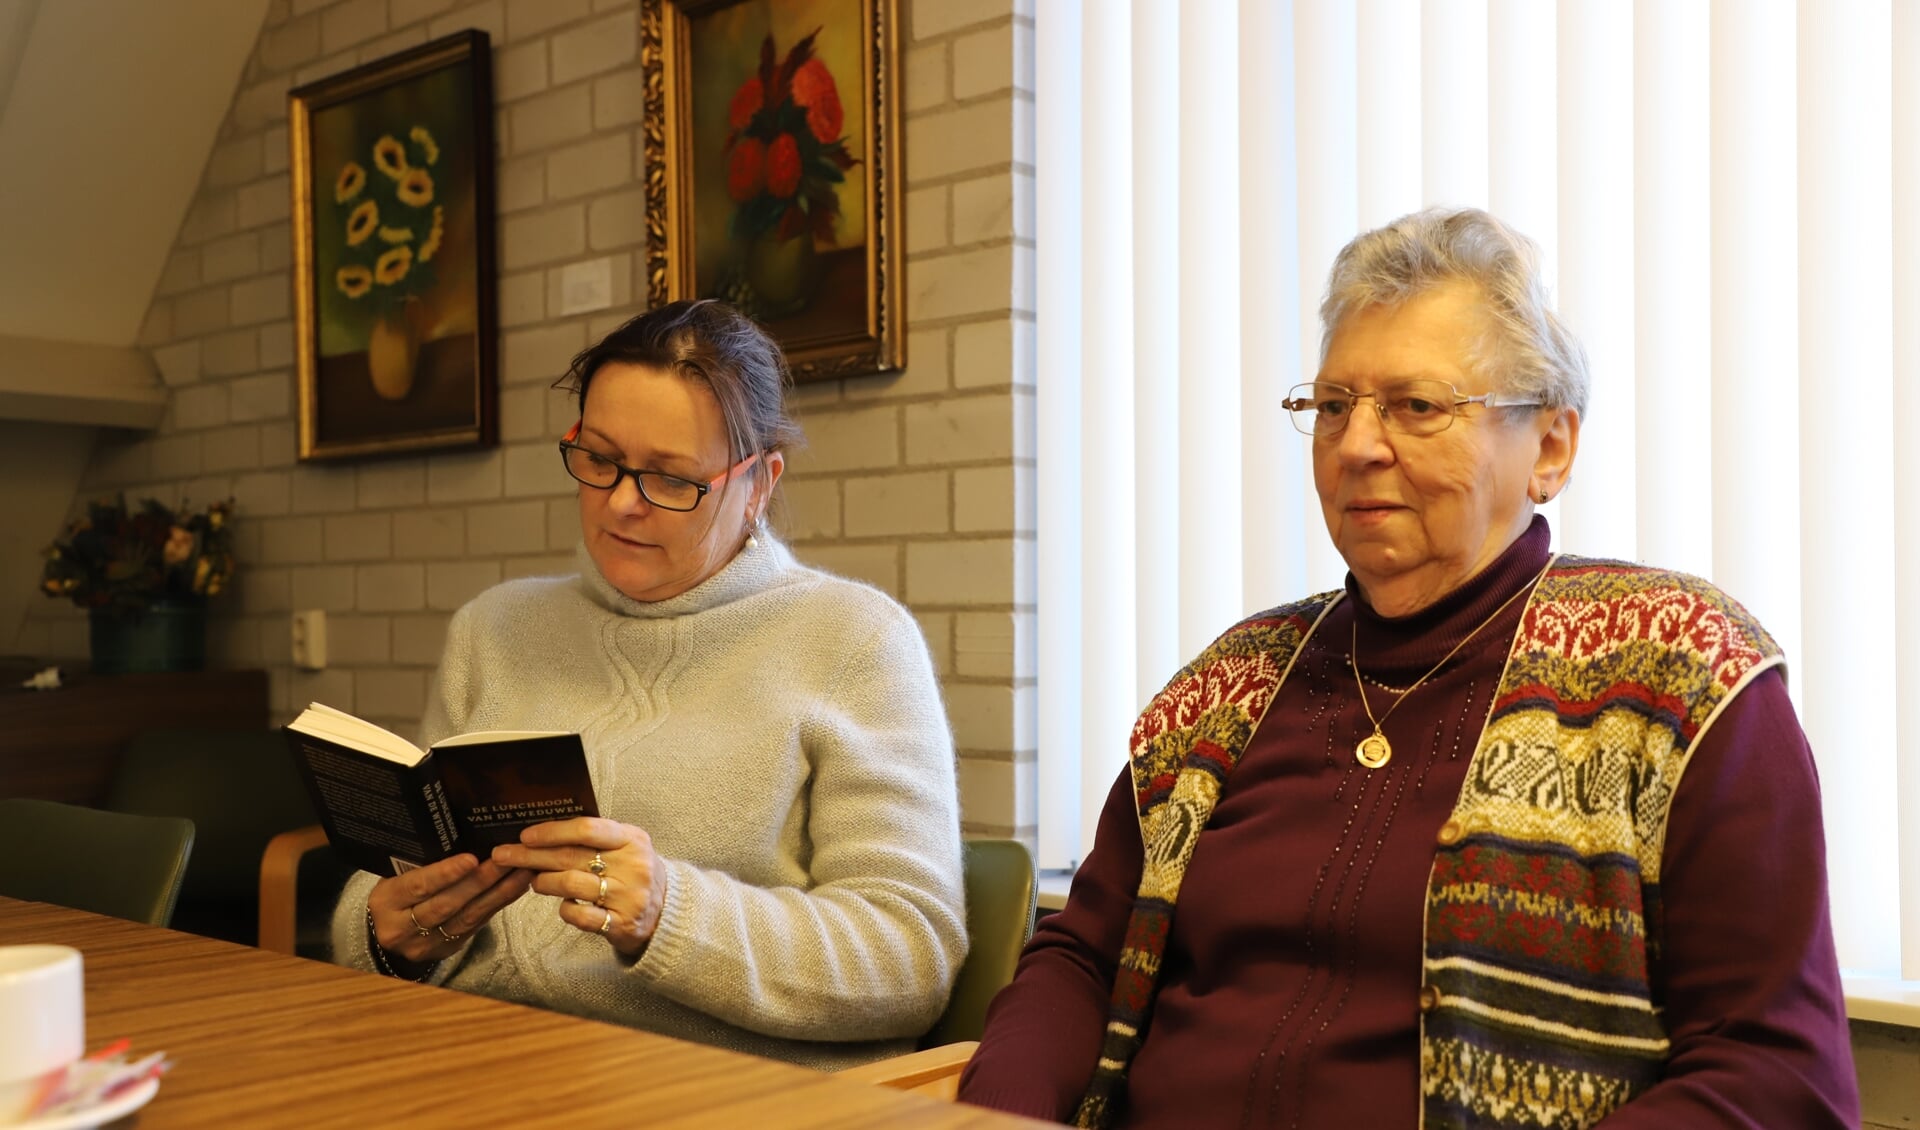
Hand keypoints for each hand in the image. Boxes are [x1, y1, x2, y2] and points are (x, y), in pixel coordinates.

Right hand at [368, 854, 532, 965]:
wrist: (387, 931)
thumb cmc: (395, 894)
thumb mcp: (394, 877)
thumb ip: (420, 865)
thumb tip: (463, 839)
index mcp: (386, 902)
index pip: (418, 886)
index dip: (446, 874)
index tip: (471, 859)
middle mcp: (402, 928)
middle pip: (447, 905)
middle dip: (481, 881)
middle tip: (507, 860)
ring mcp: (425, 944)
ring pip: (466, 918)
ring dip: (498, 893)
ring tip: (521, 872)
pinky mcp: (446, 950)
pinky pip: (476, 925)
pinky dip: (498, 904)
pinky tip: (516, 888)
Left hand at [491, 818, 666, 958]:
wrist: (667, 912)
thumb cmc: (635, 873)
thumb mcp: (626, 847)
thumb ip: (594, 838)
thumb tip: (543, 831)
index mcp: (632, 840)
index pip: (587, 829)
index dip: (552, 831)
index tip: (525, 835)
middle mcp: (632, 866)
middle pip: (571, 856)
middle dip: (531, 855)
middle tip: (504, 855)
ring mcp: (628, 897)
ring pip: (571, 884)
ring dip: (544, 882)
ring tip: (535, 881)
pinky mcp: (620, 924)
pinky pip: (579, 916)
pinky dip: (565, 909)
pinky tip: (563, 905)